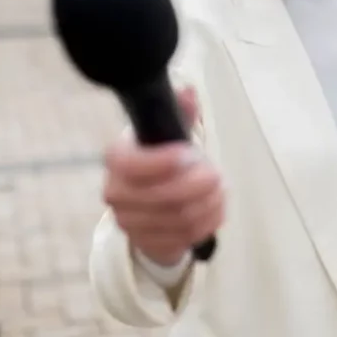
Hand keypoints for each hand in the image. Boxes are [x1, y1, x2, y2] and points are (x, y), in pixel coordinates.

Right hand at [102, 87, 223, 266]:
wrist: (154, 204)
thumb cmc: (164, 161)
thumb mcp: (170, 134)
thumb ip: (179, 112)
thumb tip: (188, 92)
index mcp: (117, 160)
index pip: (126, 163)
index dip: (158, 161)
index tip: (188, 153)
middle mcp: (116, 193)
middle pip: (161, 196)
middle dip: (198, 185)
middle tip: (218, 176)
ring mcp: (129, 222)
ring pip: (177, 218)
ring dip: (208, 204)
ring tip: (220, 192)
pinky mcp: (147, 244)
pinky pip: (183, 238)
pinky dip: (206, 223)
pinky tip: (215, 210)